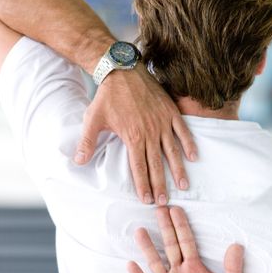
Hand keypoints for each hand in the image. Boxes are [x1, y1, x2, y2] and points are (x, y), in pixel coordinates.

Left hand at [74, 63, 196, 204]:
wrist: (122, 70)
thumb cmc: (107, 96)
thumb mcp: (93, 119)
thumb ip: (87, 142)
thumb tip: (78, 161)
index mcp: (133, 136)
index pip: (139, 167)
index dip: (143, 185)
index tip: (147, 200)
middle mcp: (150, 132)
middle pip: (157, 164)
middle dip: (160, 185)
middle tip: (165, 202)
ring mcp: (162, 122)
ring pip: (172, 151)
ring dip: (178, 170)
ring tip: (183, 185)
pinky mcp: (170, 112)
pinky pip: (182, 131)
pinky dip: (189, 144)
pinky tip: (193, 157)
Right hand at [127, 206, 243, 272]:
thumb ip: (233, 267)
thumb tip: (237, 245)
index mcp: (195, 267)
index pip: (186, 241)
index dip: (181, 226)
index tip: (175, 209)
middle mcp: (179, 272)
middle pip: (170, 246)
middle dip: (164, 228)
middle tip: (157, 209)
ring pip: (155, 262)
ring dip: (148, 247)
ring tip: (140, 231)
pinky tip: (131, 264)